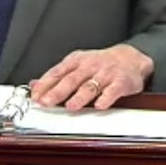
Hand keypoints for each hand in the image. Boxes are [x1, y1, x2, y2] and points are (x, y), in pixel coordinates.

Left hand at [30, 44, 153, 110]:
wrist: (130, 58)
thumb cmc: (100, 64)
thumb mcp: (76, 64)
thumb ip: (57, 76)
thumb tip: (35, 85)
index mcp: (76, 61)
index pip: (57, 72)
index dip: (45, 84)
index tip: (35, 95)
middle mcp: (89, 66)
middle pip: (71, 79)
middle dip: (57, 91)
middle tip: (46, 102)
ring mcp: (105, 74)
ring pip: (90, 85)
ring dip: (80, 97)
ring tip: (70, 106)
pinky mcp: (120, 82)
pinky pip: (112, 91)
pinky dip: (105, 98)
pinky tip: (99, 106)